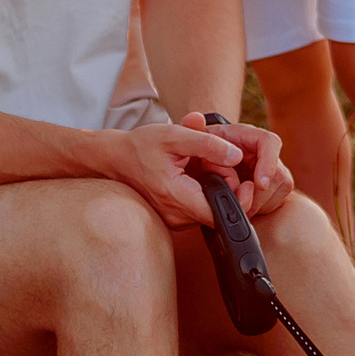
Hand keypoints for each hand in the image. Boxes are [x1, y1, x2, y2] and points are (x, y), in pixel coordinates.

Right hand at [95, 119, 248, 227]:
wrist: (116, 158)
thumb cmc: (142, 145)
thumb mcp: (175, 135)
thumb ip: (208, 144)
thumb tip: (236, 156)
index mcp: (176, 196)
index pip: (219, 213)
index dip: (236, 196)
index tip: (238, 177)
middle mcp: (175, 215)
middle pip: (217, 211)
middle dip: (224, 187)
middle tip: (212, 162)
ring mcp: (173, 220)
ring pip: (208, 211)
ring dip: (213, 191)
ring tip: (199, 167)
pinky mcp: (172, 218)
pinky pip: (197, 210)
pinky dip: (201, 194)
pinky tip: (192, 176)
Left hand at [182, 111, 291, 217]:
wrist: (193, 169)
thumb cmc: (193, 151)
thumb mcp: (189, 139)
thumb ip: (190, 128)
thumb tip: (196, 119)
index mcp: (244, 135)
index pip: (269, 142)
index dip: (268, 163)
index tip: (258, 184)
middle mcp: (261, 150)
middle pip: (278, 172)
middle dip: (260, 194)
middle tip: (240, 203)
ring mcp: (268, 167)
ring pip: (281, 187)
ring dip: (260, 202)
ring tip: (238, 205)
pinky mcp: (271, 185)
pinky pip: (278, 199)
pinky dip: (262, 207)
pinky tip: (244, 207)